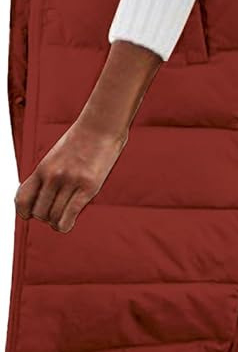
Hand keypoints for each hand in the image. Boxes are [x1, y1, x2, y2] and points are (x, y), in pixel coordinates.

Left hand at [14, 117, 127, 233]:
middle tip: (56, 211)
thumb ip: (49, 175)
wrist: (101, 126)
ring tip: (65, 215)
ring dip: (57, 221)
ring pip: (54, 217)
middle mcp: (53, 176)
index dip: (25, 212)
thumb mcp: (57, 156)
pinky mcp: (88, 187)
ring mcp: (70, 182)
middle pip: (39, 213)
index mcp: (43, 167)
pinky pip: (69, 216)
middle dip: (46, 217)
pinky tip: (69, 222)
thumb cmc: (81, 141)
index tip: (33, 212)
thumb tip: (44, 197)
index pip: (22, 199)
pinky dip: (66, 224)